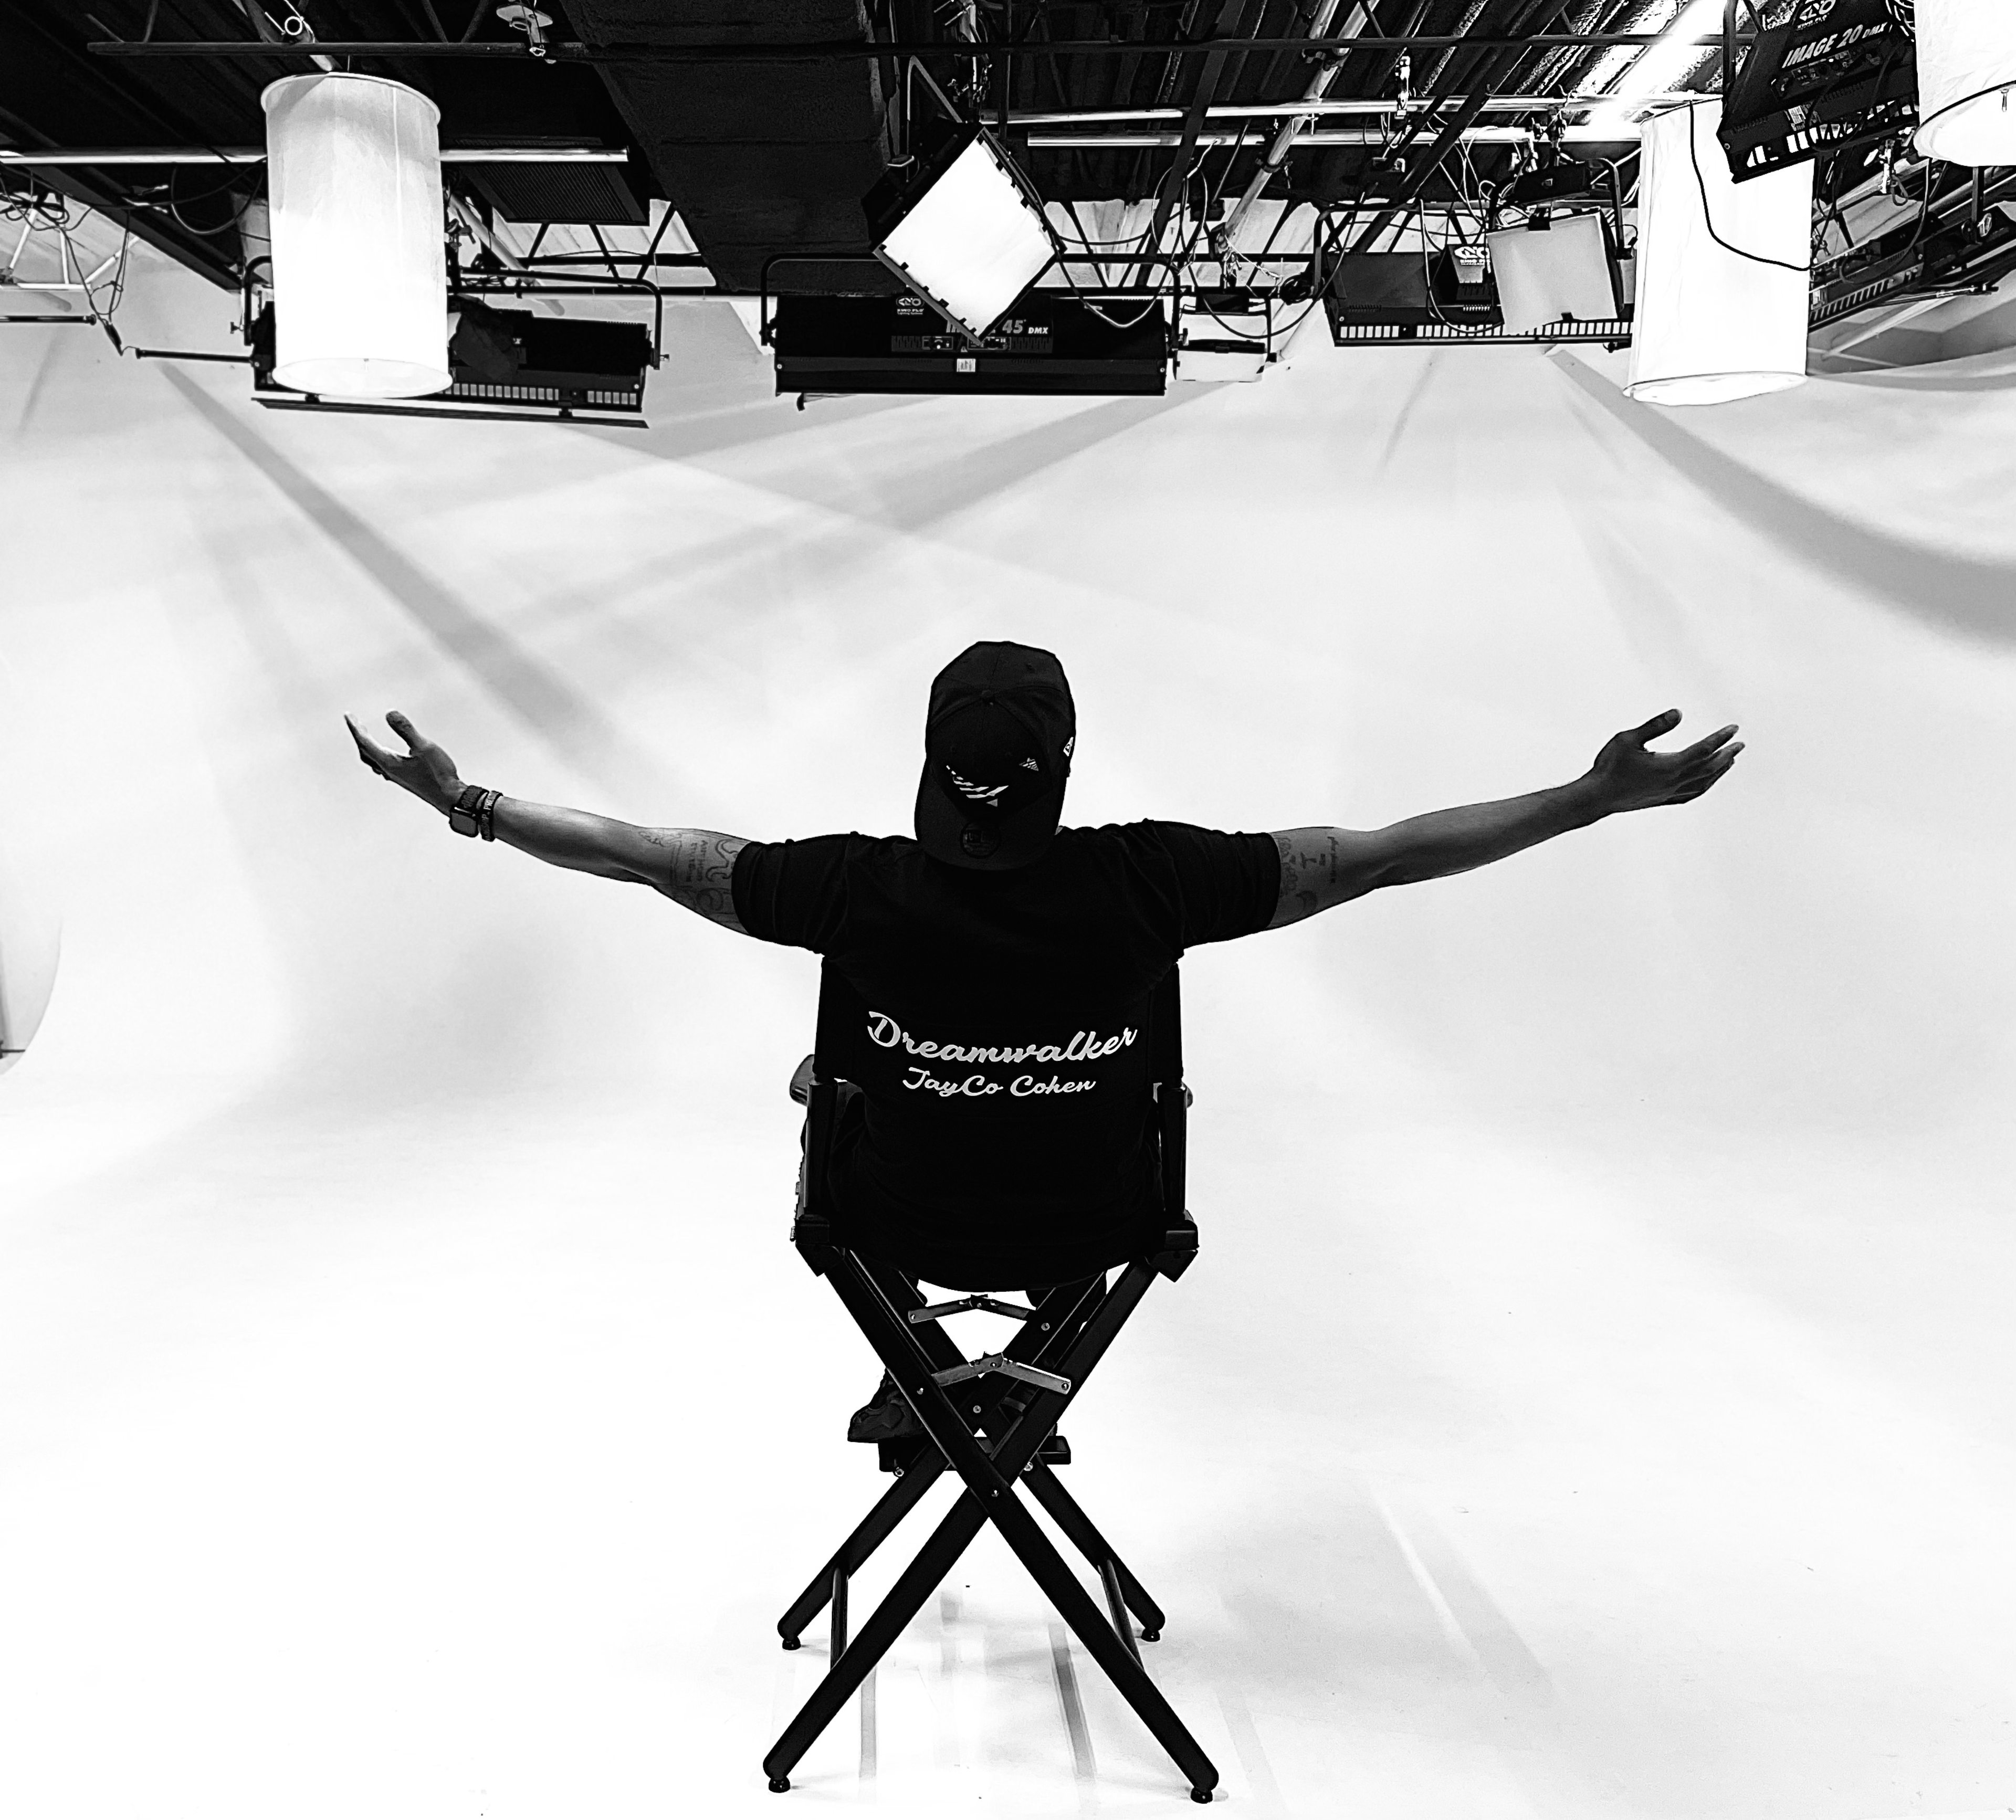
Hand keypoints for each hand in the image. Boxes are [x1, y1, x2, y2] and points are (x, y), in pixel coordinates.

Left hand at [344, 710, 464, 813]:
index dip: (355, 728)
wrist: (450, 799)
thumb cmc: (439, 775)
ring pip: (373, 761)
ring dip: (367, 747)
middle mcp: (388, 771)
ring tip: (366, 737)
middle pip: (365, 752)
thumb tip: (389, 714)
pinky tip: (386, 756)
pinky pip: (382, 766)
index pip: (365, 742)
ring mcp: (396, 777)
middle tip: (356, 723)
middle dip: (359, 736)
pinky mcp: (405, 780)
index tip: (348, 715)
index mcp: (389, 763)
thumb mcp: (424, 747)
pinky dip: (378, 756)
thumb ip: (406, 730)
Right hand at [1586, 710, 1741, 813]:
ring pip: (1703, 782)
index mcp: (1669, 766)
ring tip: (1729, 761)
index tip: (1734, 727)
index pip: (1703, 749)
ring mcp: (1669, 793)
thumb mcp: (1628, 739)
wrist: (1596, 797)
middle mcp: (1674, 781)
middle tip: (1740, 744)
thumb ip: (1655, 726)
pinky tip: (1706, 783)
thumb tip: (1679, 712)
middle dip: (1726, 754)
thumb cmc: (1609, 766)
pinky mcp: (1662, 800)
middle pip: (1709, 767)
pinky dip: (1704, 786)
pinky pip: (1691, 794)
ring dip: (1719, 771)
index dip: (1720, 737)